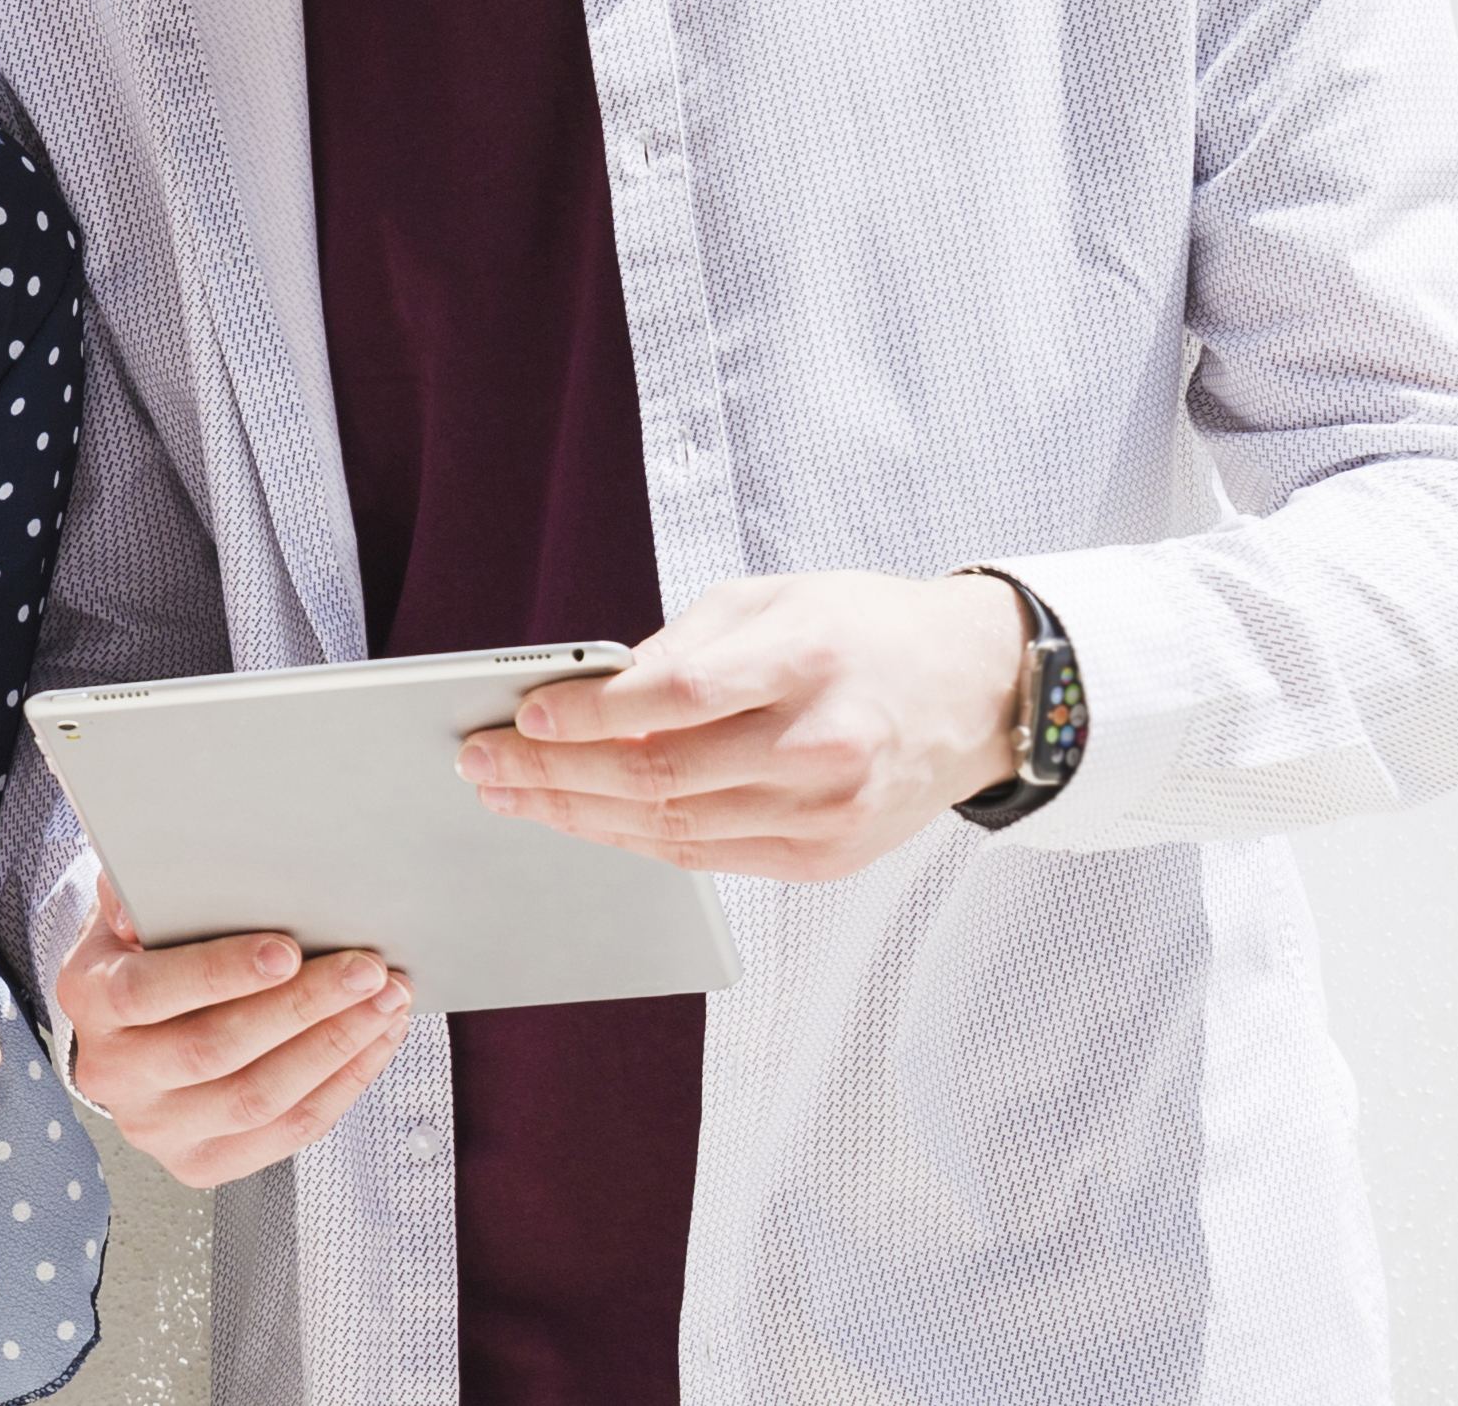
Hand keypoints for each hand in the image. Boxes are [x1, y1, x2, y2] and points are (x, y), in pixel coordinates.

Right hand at [47, 877, 411, 1189]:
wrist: (130, 1031)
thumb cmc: (145, 953)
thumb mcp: (130, 908)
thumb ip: (140, 891)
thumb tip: (142, 902)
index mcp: (91, 999)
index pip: (150, 991)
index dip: (221, 973)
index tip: (288, 950)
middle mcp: (114, 1073)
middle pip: (215, 1050)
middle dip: (303, 1008)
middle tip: (366, 970)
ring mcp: (157, 1128)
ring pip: (258, 1098)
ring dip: (335, 1049)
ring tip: (386, 1003)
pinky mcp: (201, 1163)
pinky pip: (285, 1133)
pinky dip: (341, 1087)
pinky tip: (374, 1043)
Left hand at [454, 571, 1025, 883]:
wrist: (974, 692)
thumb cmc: (864, 631)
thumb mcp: (774, 598)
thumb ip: (682, 644)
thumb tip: (585, 692)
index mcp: (809, 661)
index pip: (678, 697)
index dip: (590, 713)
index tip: (525, 711)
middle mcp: (821, 747)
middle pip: (661, 776)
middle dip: (556, 773)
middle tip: (483, 762)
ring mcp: (825, 816)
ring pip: (672, 831)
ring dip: (578, 815)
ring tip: (511, 794)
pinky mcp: (823, 860)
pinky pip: (705, 858)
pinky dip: (635, 840)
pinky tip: (585, 819)